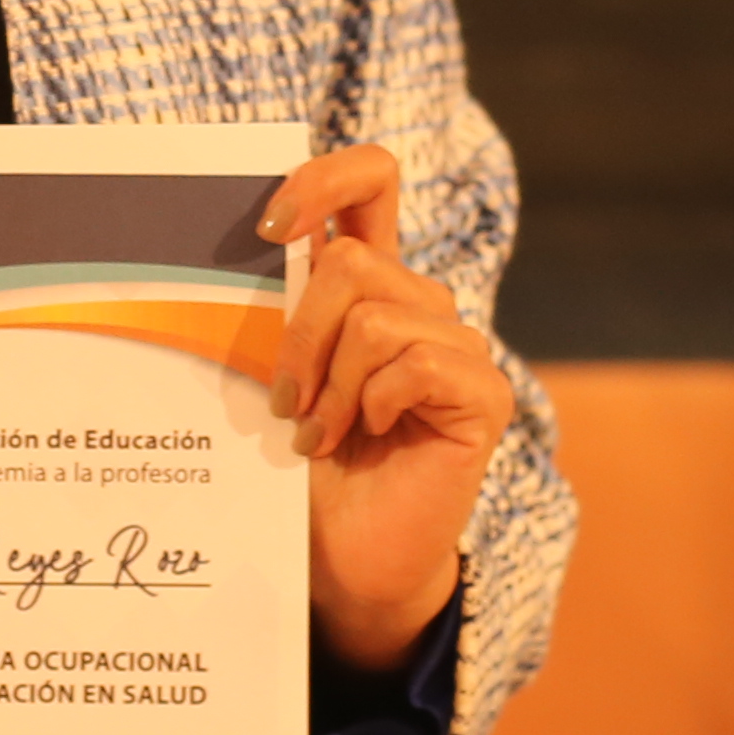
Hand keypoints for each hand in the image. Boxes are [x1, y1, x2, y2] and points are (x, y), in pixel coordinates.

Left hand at [263, 142, 507, 674]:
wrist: (340, 558)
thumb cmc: (301, 469)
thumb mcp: (274, 376)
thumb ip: (276, 312)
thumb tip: (251, 251)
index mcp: (369, 284)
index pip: (370, 179)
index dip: (325, 176)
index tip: (269, 223)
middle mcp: (419, 305)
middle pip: (353, 260)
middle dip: (300, 336)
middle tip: (284, 403)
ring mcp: (457, 349)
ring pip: (377, 318)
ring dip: (331, 385)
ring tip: (320, 435)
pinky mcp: (482, 395)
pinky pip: (417, 363)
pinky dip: (374, 405)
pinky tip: (369, 438)